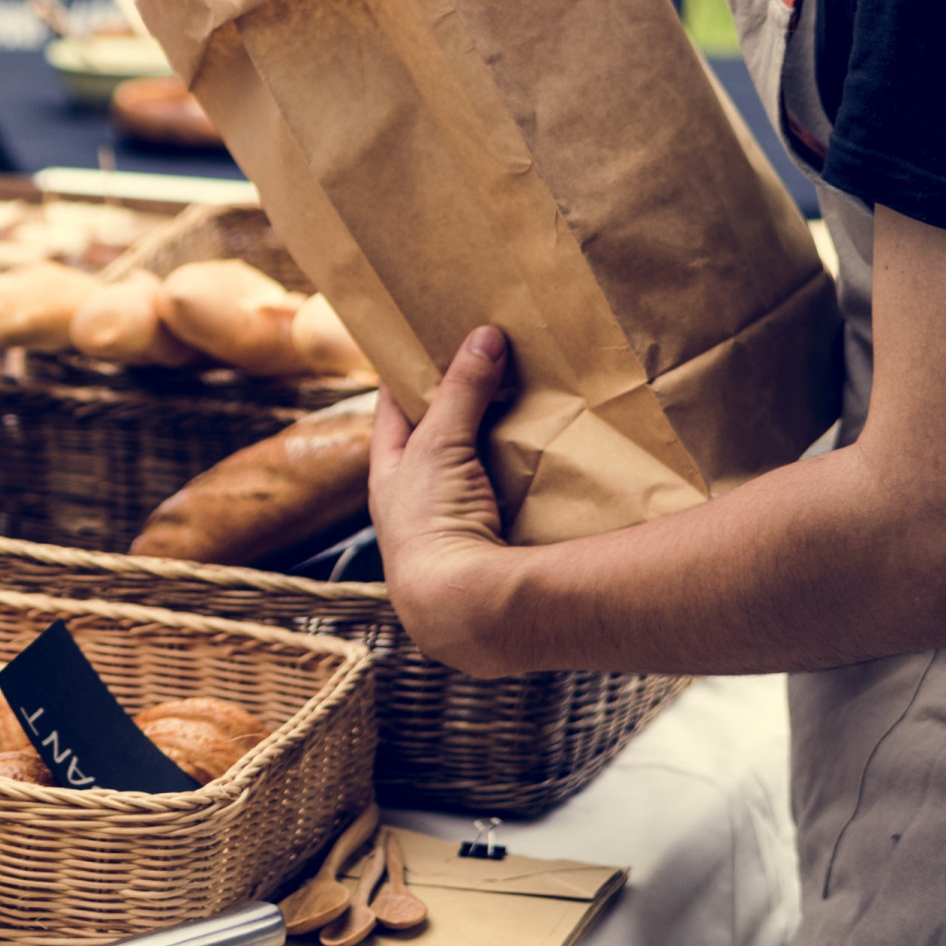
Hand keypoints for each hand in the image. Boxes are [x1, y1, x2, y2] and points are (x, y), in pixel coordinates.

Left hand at [368, 325, 514, 673]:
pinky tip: (555, 459)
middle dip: (465, 407)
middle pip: (441, 441)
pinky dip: (531, 478)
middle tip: (495, 361)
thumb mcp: (439, 445)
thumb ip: (461, 392)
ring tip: (535, 399)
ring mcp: (457, 528)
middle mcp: (417, 503)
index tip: (429, 336)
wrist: (464, 609)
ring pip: (481, 471)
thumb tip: (483, 336)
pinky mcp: (495, 547)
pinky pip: (515, 500)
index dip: (409, 374)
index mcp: (390, 477)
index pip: (394, 412)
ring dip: (504, 444)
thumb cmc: (433, 523)